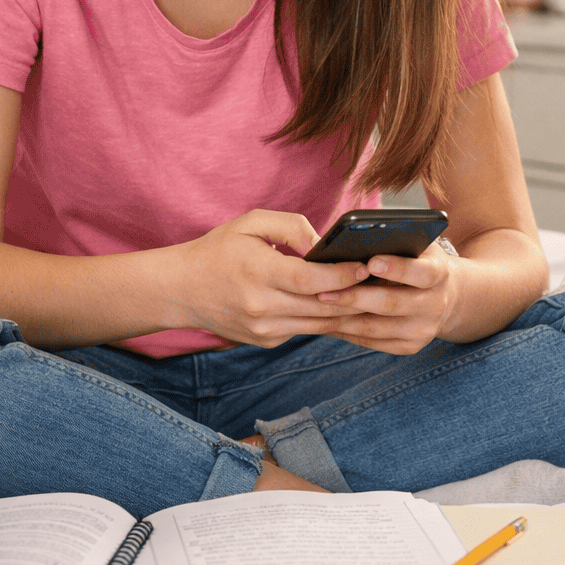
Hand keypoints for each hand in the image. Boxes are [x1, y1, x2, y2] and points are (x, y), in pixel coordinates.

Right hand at [171, 210, 370, 347]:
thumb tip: (324, 244)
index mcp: (257, 272)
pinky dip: (326, 318)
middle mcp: (261, 307)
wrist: (181, 290)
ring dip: (348, 311)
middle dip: (356, 295)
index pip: (310, 280)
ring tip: (374, 295)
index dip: (342, 275)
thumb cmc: (218, 250)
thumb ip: (291, 226)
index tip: (366, 265)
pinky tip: (344, 306)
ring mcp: (264, 329)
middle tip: (383, 281)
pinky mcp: (267, 340)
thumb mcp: (249, 223)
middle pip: (322, 306)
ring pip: (320, 324)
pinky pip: (306, 330)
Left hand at [314, 243, 458, 354]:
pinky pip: (372, 342)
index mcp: (440, 274)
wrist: (443, 297)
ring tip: (316, 308)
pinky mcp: (409, 347)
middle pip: (392, 304)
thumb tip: (353, 241)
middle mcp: (435, 305)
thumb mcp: (416, 246)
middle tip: (323, 292)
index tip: (370, 262)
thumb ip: (394, 242)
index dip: (398, 269)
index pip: (422, 273)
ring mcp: (422, 331)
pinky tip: (326, 321)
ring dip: (343, 319)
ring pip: (376, 328)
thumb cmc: (418, 261)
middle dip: (355, 298)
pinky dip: (346, 332)